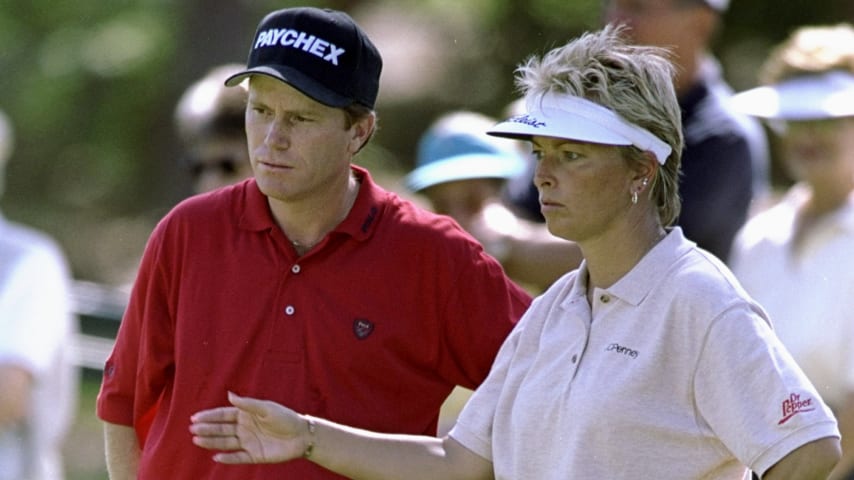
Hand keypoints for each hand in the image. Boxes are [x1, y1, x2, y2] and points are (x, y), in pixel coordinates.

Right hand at [190, 391, 307, 463]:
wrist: (301, 435)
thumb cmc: (285, 418)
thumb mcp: (266, 408)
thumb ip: (248, 404)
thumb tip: (229, 394)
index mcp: (246, 415)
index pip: (224, 415)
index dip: (209, 416)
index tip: (195, 418)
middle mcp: (244, 428)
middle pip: (221, 429)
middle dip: (207, 429)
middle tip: (192, 430)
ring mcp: (248, 442)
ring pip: (226, 443)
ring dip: (212, 442)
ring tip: (197, 440)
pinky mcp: (254, 456)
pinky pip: (238, 457)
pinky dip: (227, 458)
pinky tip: (216, 457)